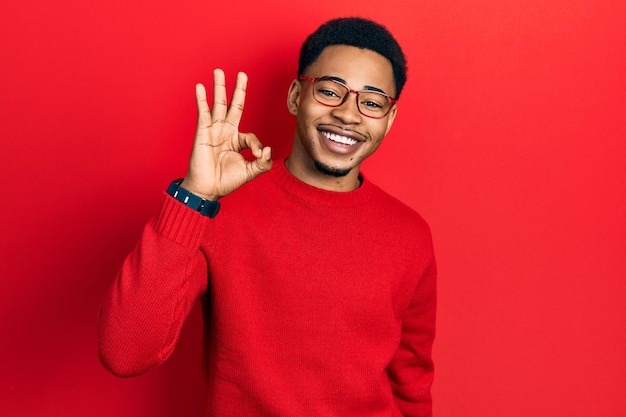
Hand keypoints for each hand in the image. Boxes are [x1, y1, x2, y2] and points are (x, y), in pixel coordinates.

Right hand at [180, 69, 271, 200]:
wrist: (207, 190)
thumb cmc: (225, 182)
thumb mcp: (250, 172)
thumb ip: (263, 163)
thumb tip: (268, 150)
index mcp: (236, 141)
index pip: (251, 135)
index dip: (258, 145)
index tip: (259, 155)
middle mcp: (225, 132)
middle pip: (233, 106)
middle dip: (238, 90)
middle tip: (241, 74)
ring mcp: (213, 131)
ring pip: (218, 105)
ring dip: (219, 87)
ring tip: (219, 71)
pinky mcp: (203, 133)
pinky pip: (203, 113)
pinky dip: (201, 100)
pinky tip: (200, 87)